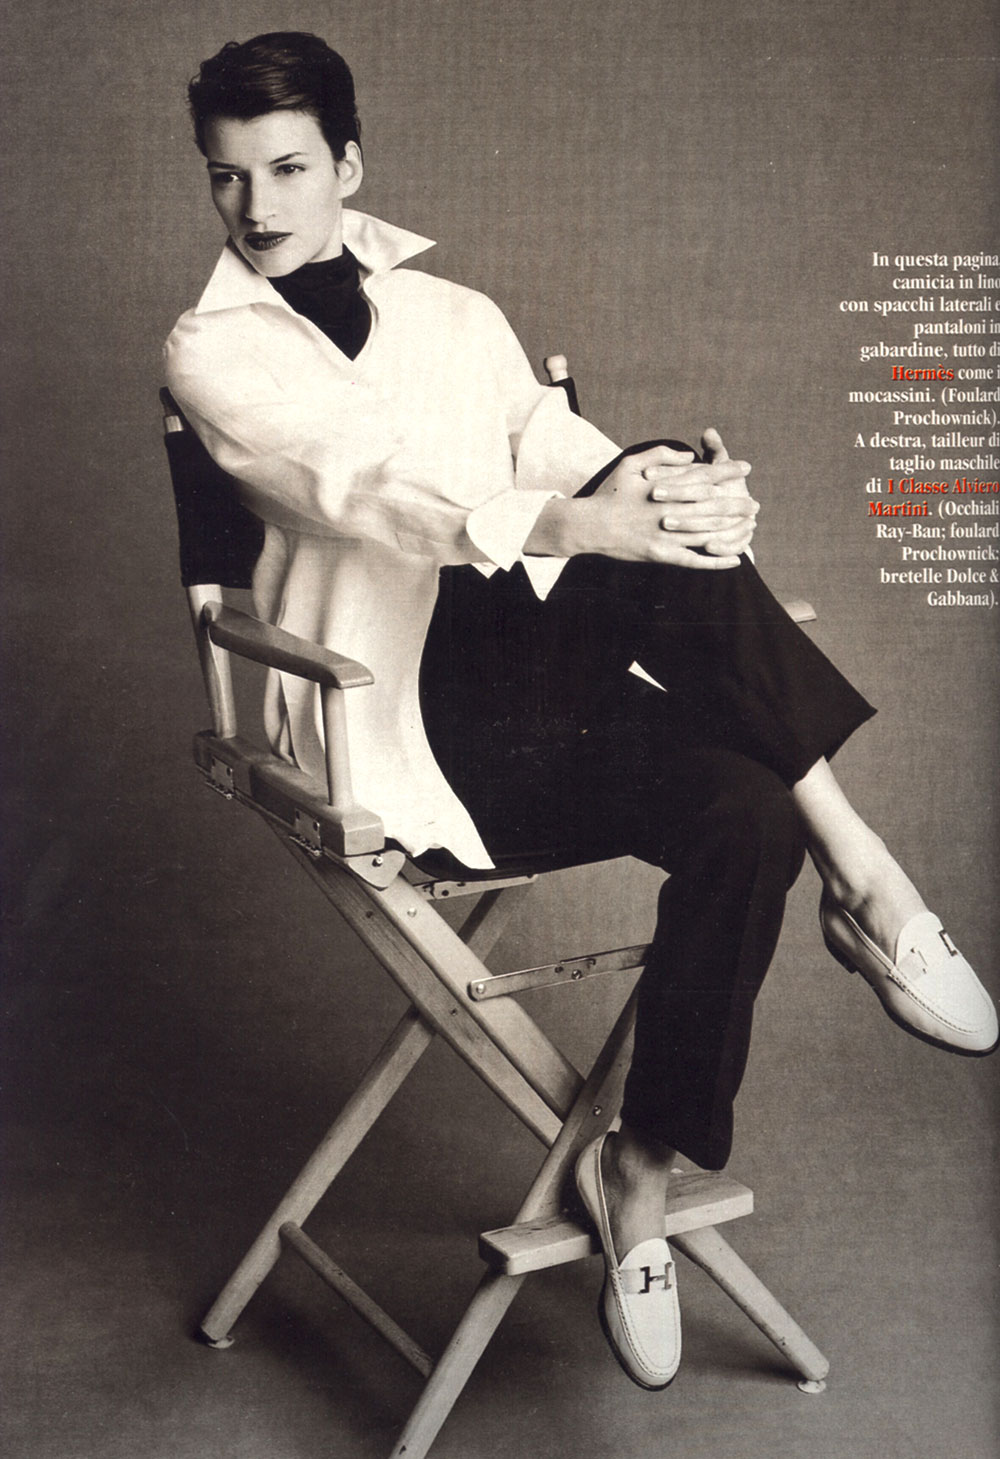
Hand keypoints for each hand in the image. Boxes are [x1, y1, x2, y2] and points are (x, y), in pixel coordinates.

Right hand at [595, 436, 757, 565]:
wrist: (587, 525)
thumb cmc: (610, 492)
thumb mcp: (631, 463)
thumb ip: (660, 454)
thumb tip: (689, 456)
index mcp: (664, 486)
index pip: (704, 476)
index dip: (727, 471)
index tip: (746, 468)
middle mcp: (669, 510)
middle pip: (712, 506)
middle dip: (737, 504)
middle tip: (755, 504)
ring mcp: (666, 535)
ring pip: (707, 532)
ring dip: (732, 530)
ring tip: (750, 526)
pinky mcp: (660, 555)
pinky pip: (694, 560)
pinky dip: (715, 561)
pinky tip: (734, 560)